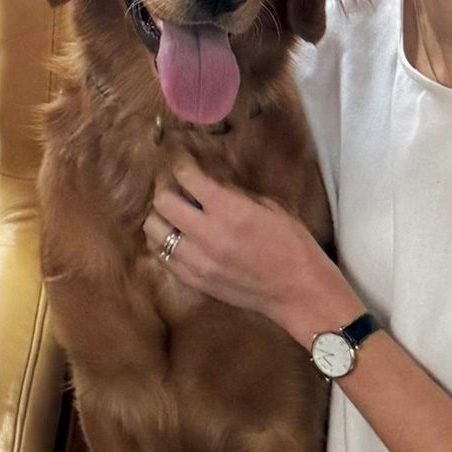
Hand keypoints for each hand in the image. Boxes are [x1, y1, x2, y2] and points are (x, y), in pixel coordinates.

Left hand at [144, 161, 356, 340]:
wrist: (298, 292)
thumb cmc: (292, 245)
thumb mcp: (269, 207)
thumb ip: (233, 193)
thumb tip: (207, 181)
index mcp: (231, 211)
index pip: (188, 178)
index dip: (182, 163)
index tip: (182, 159)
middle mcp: (208, 236)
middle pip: (162, 202)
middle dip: (166, 187)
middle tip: (174, 184)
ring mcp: (197, 261)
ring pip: (153, 230)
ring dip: (160, 216)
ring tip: (173, 212)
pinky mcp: (193, 280)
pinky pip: (161, 256)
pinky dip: (163, 242)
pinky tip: (176, 236)